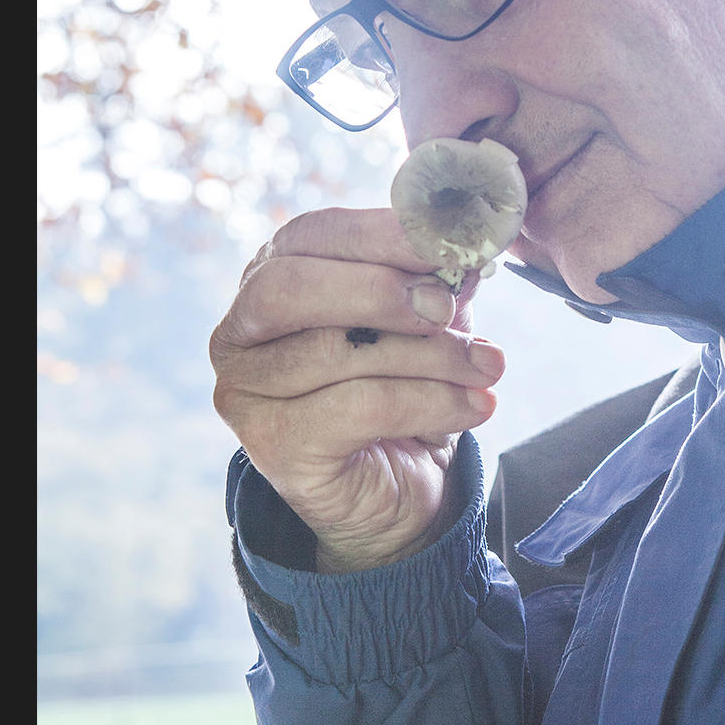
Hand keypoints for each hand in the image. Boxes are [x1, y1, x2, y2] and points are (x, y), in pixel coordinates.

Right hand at [210, 207, 502, 570]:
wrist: (402, 491)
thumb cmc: (403, 390)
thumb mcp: (424, 323)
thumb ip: (430, 283)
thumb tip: (459, 254)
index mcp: (267, 279)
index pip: (308, 236)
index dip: (377, 233)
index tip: (446, 241)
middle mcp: (238, 333)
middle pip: (287, 288)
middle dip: (376, 290)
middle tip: (445, 307)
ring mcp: (244, 392)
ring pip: (334, 352)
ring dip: (428, 356)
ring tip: (486, 366)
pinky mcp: (272, 444)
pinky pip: (359, 408)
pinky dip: (430, 402)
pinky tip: (476, 405)